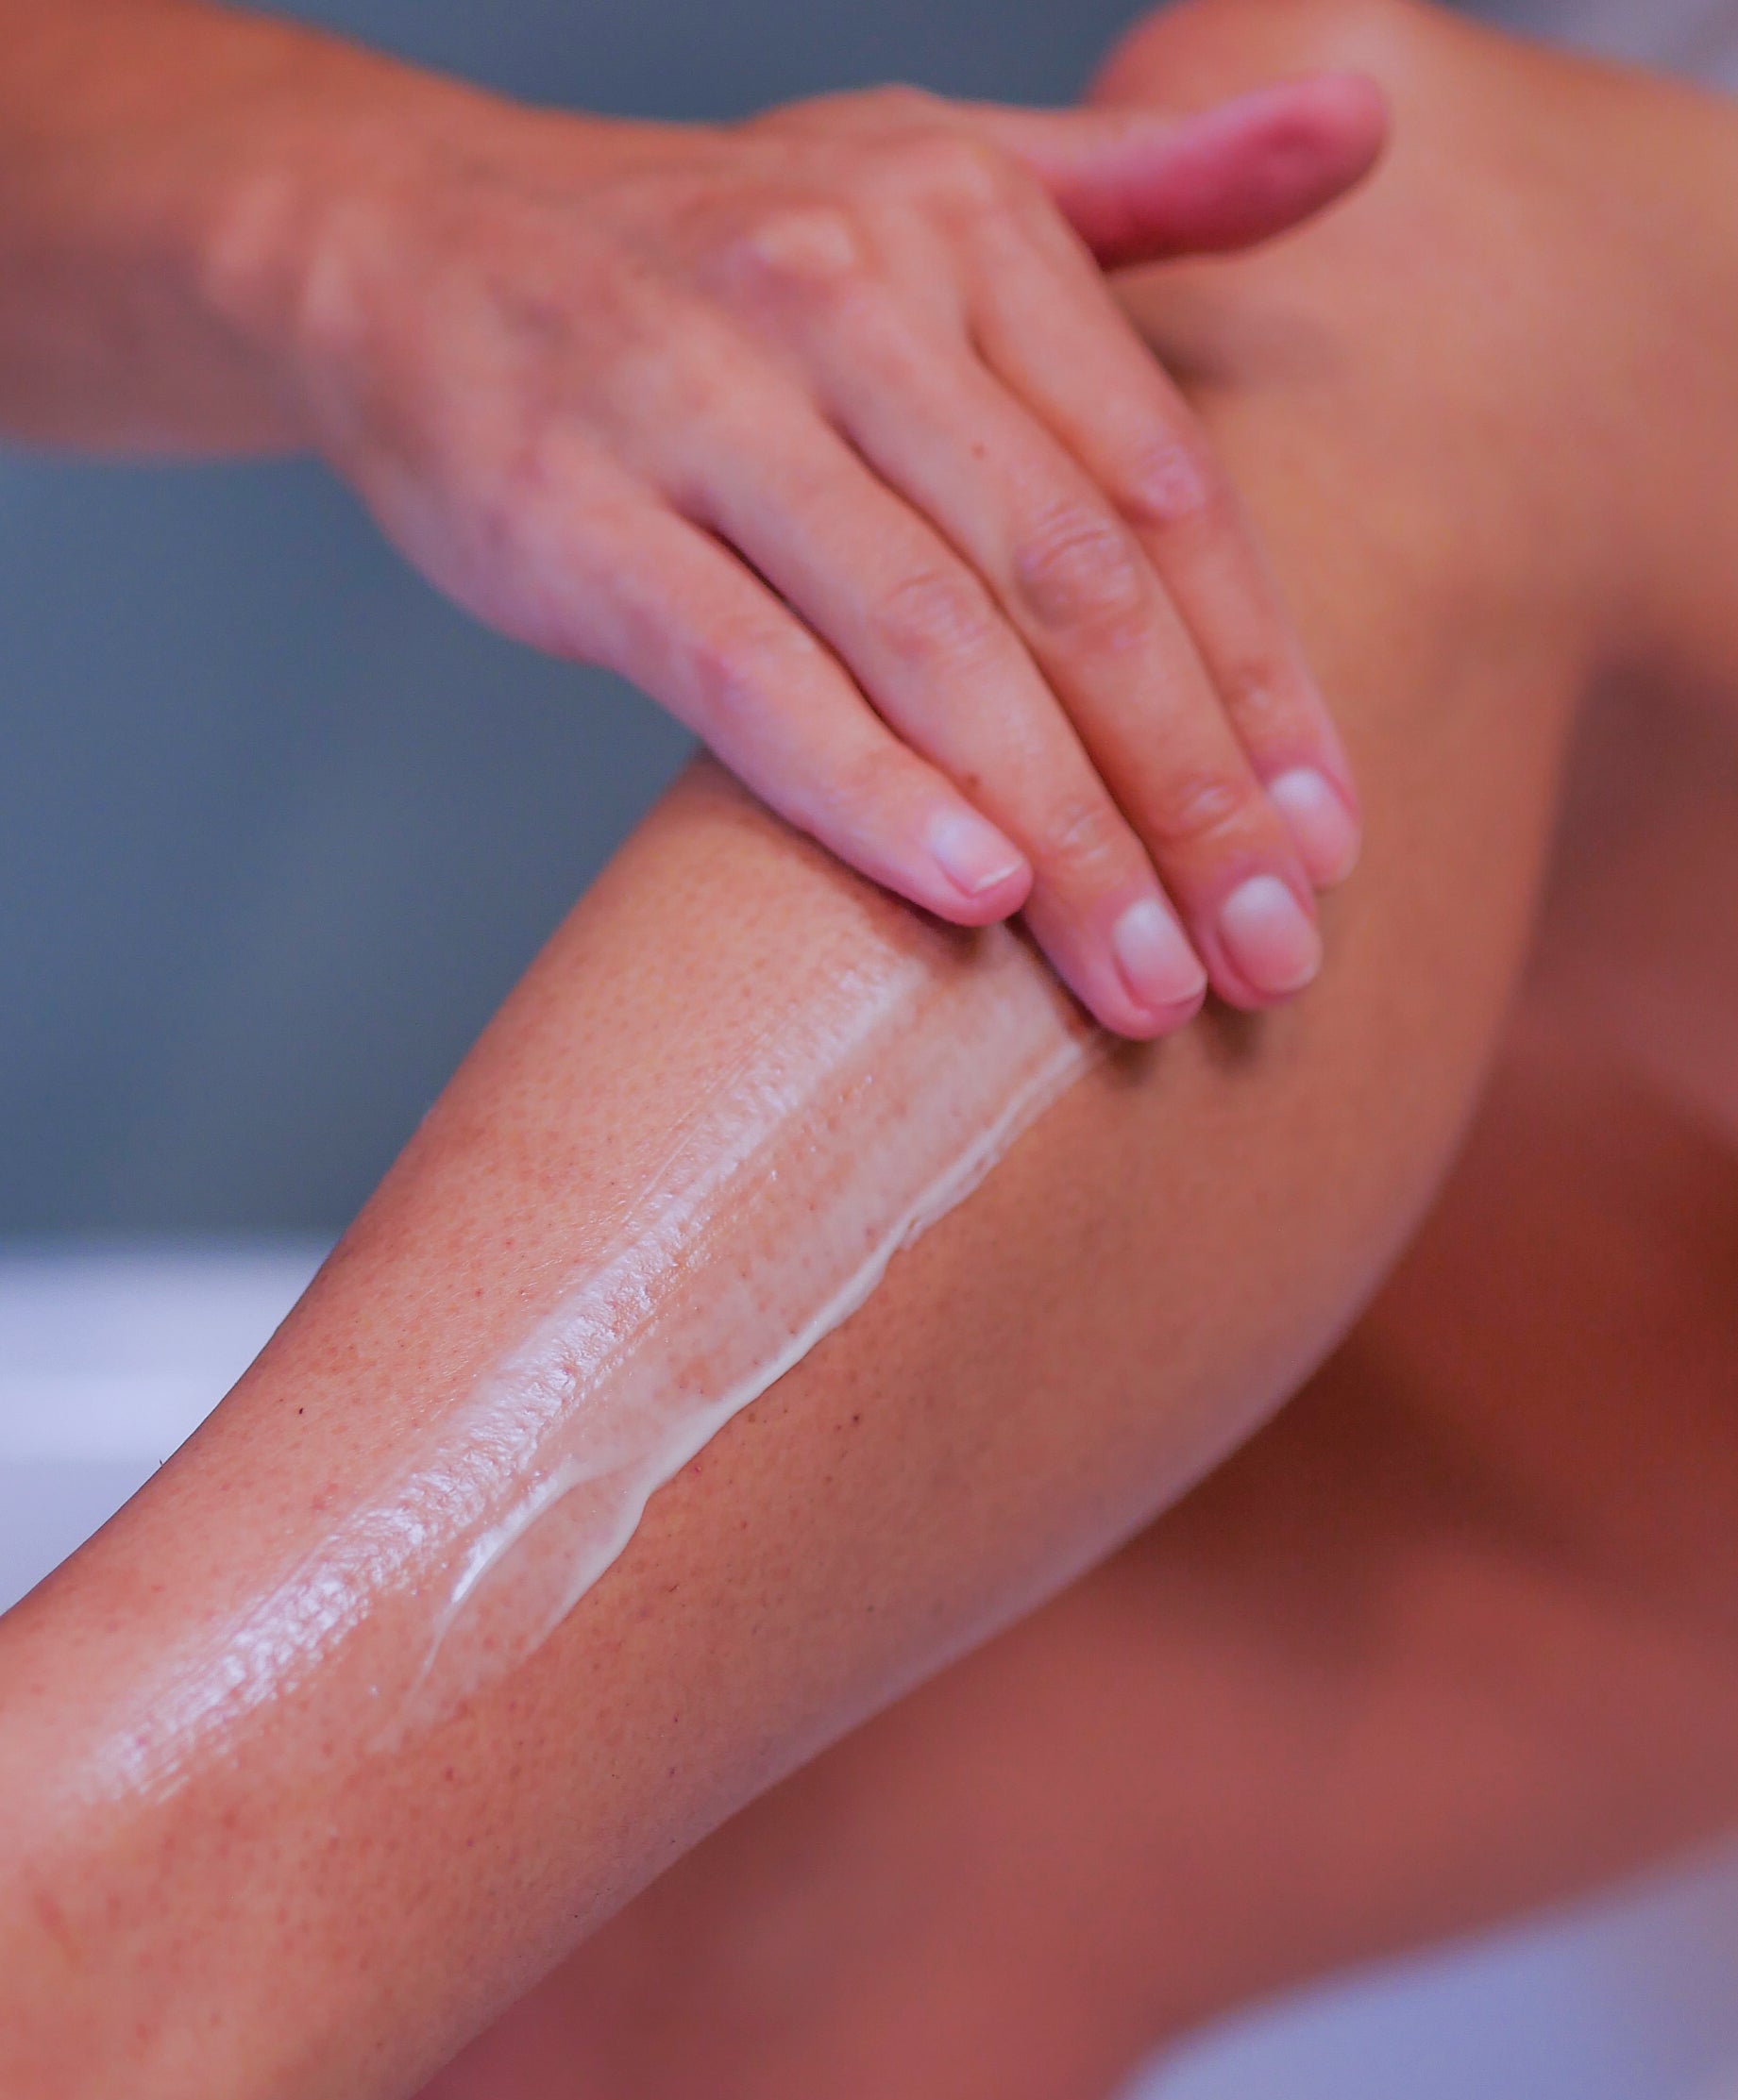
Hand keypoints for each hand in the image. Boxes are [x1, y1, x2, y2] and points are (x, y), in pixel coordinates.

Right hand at [275, 74, 1383, 1034]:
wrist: (400, 242)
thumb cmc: (705, 253)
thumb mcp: (926, 165)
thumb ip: (1145, 184)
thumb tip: (1368, 126)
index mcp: (963, 224)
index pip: (1161, 485)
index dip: (1261, 675)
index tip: (1326, 837)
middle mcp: (847, 293)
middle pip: (1071, 580)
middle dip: (1189, 790)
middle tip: (1269, 954)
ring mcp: (699, 402)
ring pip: (929, 642)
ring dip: (1062, 832)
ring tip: (1148, 980)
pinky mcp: (572, 514)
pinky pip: (745, 673)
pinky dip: (866, 789)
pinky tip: (974, 893)